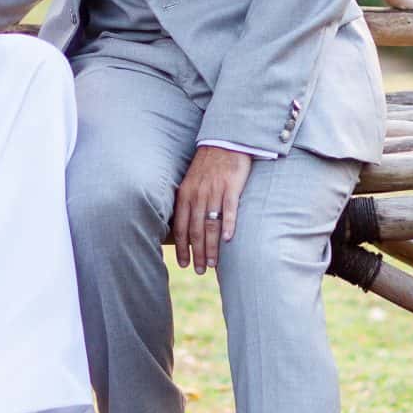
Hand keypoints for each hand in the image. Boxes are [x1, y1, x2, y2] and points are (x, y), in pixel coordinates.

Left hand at [172, 145, 251, 274]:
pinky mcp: (231, 186)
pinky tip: (228, 240)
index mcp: (185, 195)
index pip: (181, 227)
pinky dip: (228, 225)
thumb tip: (185, 227)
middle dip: (197, 253)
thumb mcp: (191, 182)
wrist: (224, 141)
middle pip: (196, 230)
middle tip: (199, 270)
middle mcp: (197, 195)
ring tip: (212, 264)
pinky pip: (229, 209)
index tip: (184, 264)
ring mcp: (214, 191)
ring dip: (211, 246)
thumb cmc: (207, 165)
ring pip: (211, 224)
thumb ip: (188, 203)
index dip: (182, 247)